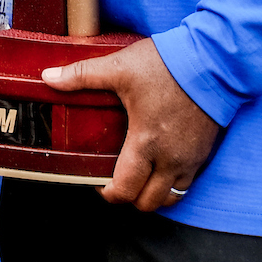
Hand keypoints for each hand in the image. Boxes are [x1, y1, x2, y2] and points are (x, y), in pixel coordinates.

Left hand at [42, 38, 220, 211]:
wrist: (213, 59)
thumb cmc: (166, 64)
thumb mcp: (119, 67)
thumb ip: (81, 75)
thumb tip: (47, 77)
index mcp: (145, 143)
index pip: (124, 190)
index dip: (106, 193)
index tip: (96, 180)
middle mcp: (170, 159)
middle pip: (148, 202)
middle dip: (130, 197)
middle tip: (117, 179)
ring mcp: (191, 158)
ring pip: (171, 197)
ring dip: (154, 193)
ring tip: (139, 174)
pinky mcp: (205, 150)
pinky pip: (188, 182)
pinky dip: (173, 182)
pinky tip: (162, 162)